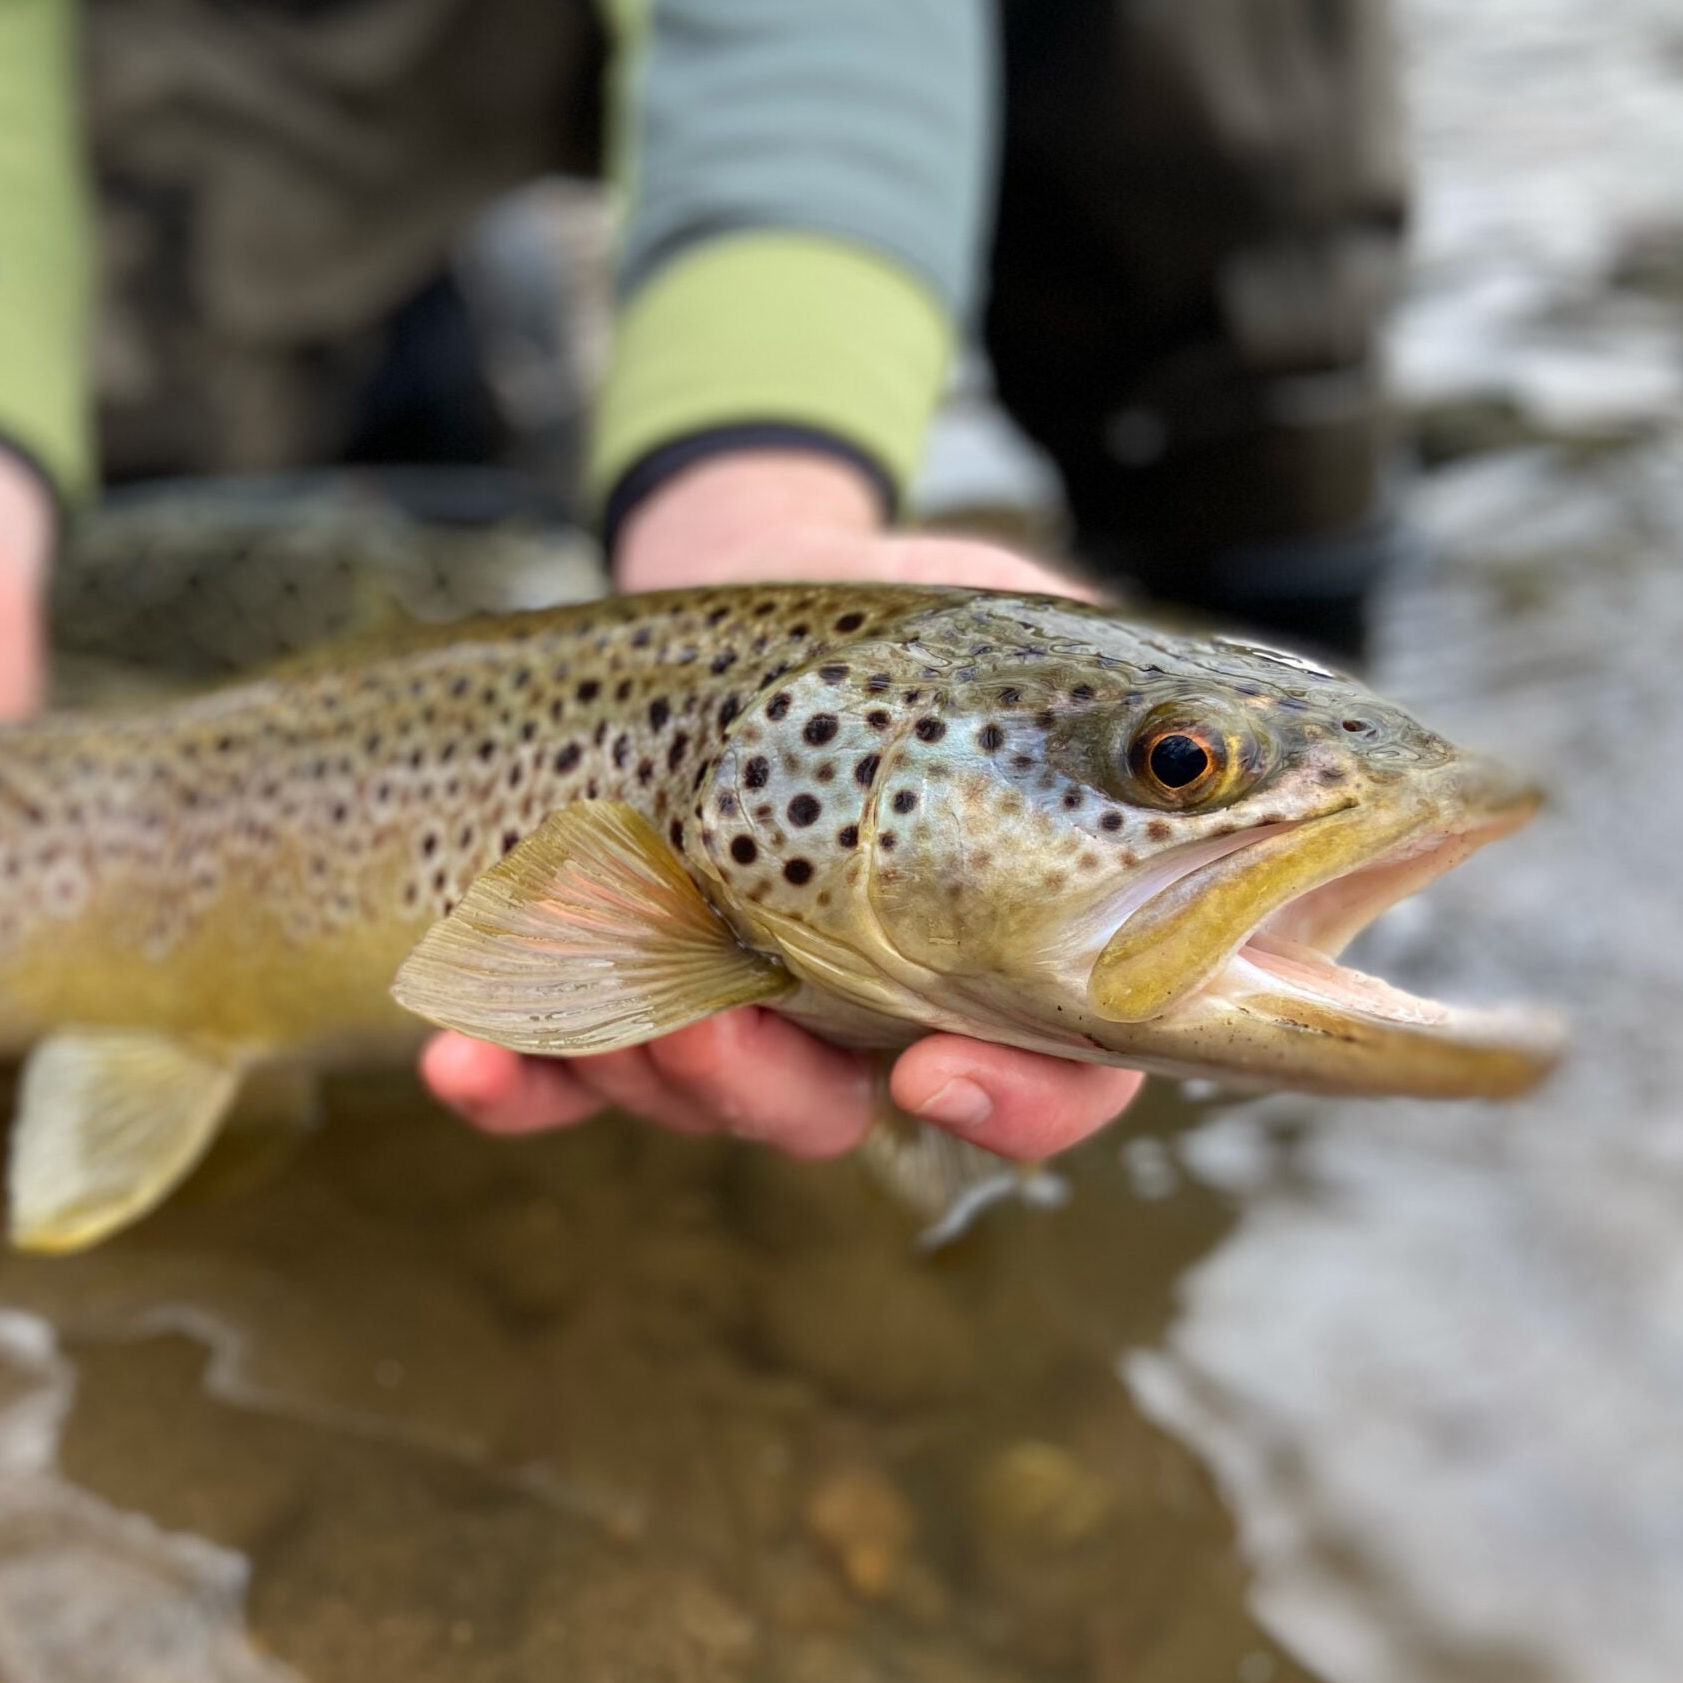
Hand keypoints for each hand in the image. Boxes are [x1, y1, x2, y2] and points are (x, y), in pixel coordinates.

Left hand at [419, 449, 1143, 1165]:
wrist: (758, 567)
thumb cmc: (922, 614)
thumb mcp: (1035, 640)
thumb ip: (1134, 716)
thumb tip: (1219, 752)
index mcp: (1009, 959)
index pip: (1049, 1086)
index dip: (1010, 1111)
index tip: (945, 1075)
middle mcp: (878, 1011)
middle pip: (840, 1115)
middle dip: (769, 1088)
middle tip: (713, 1021)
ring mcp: (741, 1007)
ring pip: (696, 1096)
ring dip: (641, 1056)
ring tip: (594, 972)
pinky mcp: (611, 989)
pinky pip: (556, 1072)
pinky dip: (510, 1081)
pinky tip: (463, 1063)